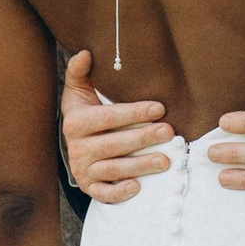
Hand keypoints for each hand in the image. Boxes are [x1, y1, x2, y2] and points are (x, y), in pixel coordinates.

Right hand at [61, 48, 173, 202]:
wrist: (74, 145)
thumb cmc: (85, 113)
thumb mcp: (78, 91)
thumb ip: (80, 72)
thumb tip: (85, 52)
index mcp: (76, 122)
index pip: (108, 117)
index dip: (133, 113)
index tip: (159, 108)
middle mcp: (76, 148)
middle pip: (114, 144)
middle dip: (143, 138)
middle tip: (170, 132)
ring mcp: (83, 169)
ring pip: (114, 169)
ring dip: (141, 166)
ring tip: (166, 160)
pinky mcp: (91, 187)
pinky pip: (104, 193)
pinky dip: (119, 192)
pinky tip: (137, 187)